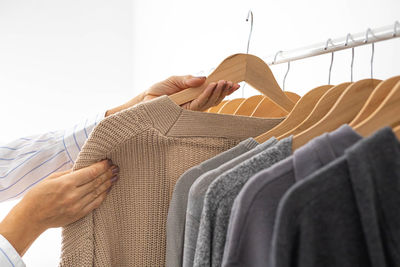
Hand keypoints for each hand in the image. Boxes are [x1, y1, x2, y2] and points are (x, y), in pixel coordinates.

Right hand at [0, 160, 118, 255]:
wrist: (31, 218)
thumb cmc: (38, 195)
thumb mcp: (52, 179)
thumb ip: (69, 173)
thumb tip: (84, 167)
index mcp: (66, 183)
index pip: (90, 173)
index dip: (101, 166)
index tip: (108, 161)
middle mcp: (73, 195)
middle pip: (96, 182)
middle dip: (107, 173)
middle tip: (115, 167)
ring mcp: (76, 206)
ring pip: (97, 192)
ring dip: (108, 183)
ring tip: (115, 176)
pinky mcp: (78, 215)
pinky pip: (95, 204)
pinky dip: (103, 196)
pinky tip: (108, 189)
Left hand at [144, 75, 239, 110]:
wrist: (145, 100)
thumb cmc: (158, 91)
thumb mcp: (175, 80)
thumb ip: (188, 79)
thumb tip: (204, 78)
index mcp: (193, 96)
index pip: (212, 93)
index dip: (224, 90)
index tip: (235, 84)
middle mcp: (194, 104)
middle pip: (214, 99)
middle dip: (224, 91)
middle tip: (231, 82)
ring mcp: (191, 110)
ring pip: (209, 102)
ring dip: (217, 92)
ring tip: (223, 82)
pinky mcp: (186, 113)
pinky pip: (199, 104)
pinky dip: (206, 95)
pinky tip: (212, 87)